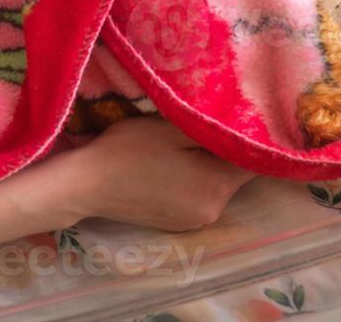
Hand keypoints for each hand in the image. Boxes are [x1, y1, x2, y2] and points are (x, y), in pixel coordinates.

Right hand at [61, 117, 254, 231]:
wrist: (88, 183)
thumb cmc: (130, 149)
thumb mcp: (173, 128)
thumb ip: (213, 131)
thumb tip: (243, 132)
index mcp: (217, 188)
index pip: (253, 162)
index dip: (249, 139)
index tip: (236, 118)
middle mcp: (212, 211)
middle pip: (233, 175)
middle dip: (224, 151)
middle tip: (203, 124)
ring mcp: (193, 221)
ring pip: (213, 185)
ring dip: (206, 165)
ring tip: (183, 142)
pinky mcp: (175, 223)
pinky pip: (196, 196)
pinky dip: (191, 180)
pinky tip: (170, 164)